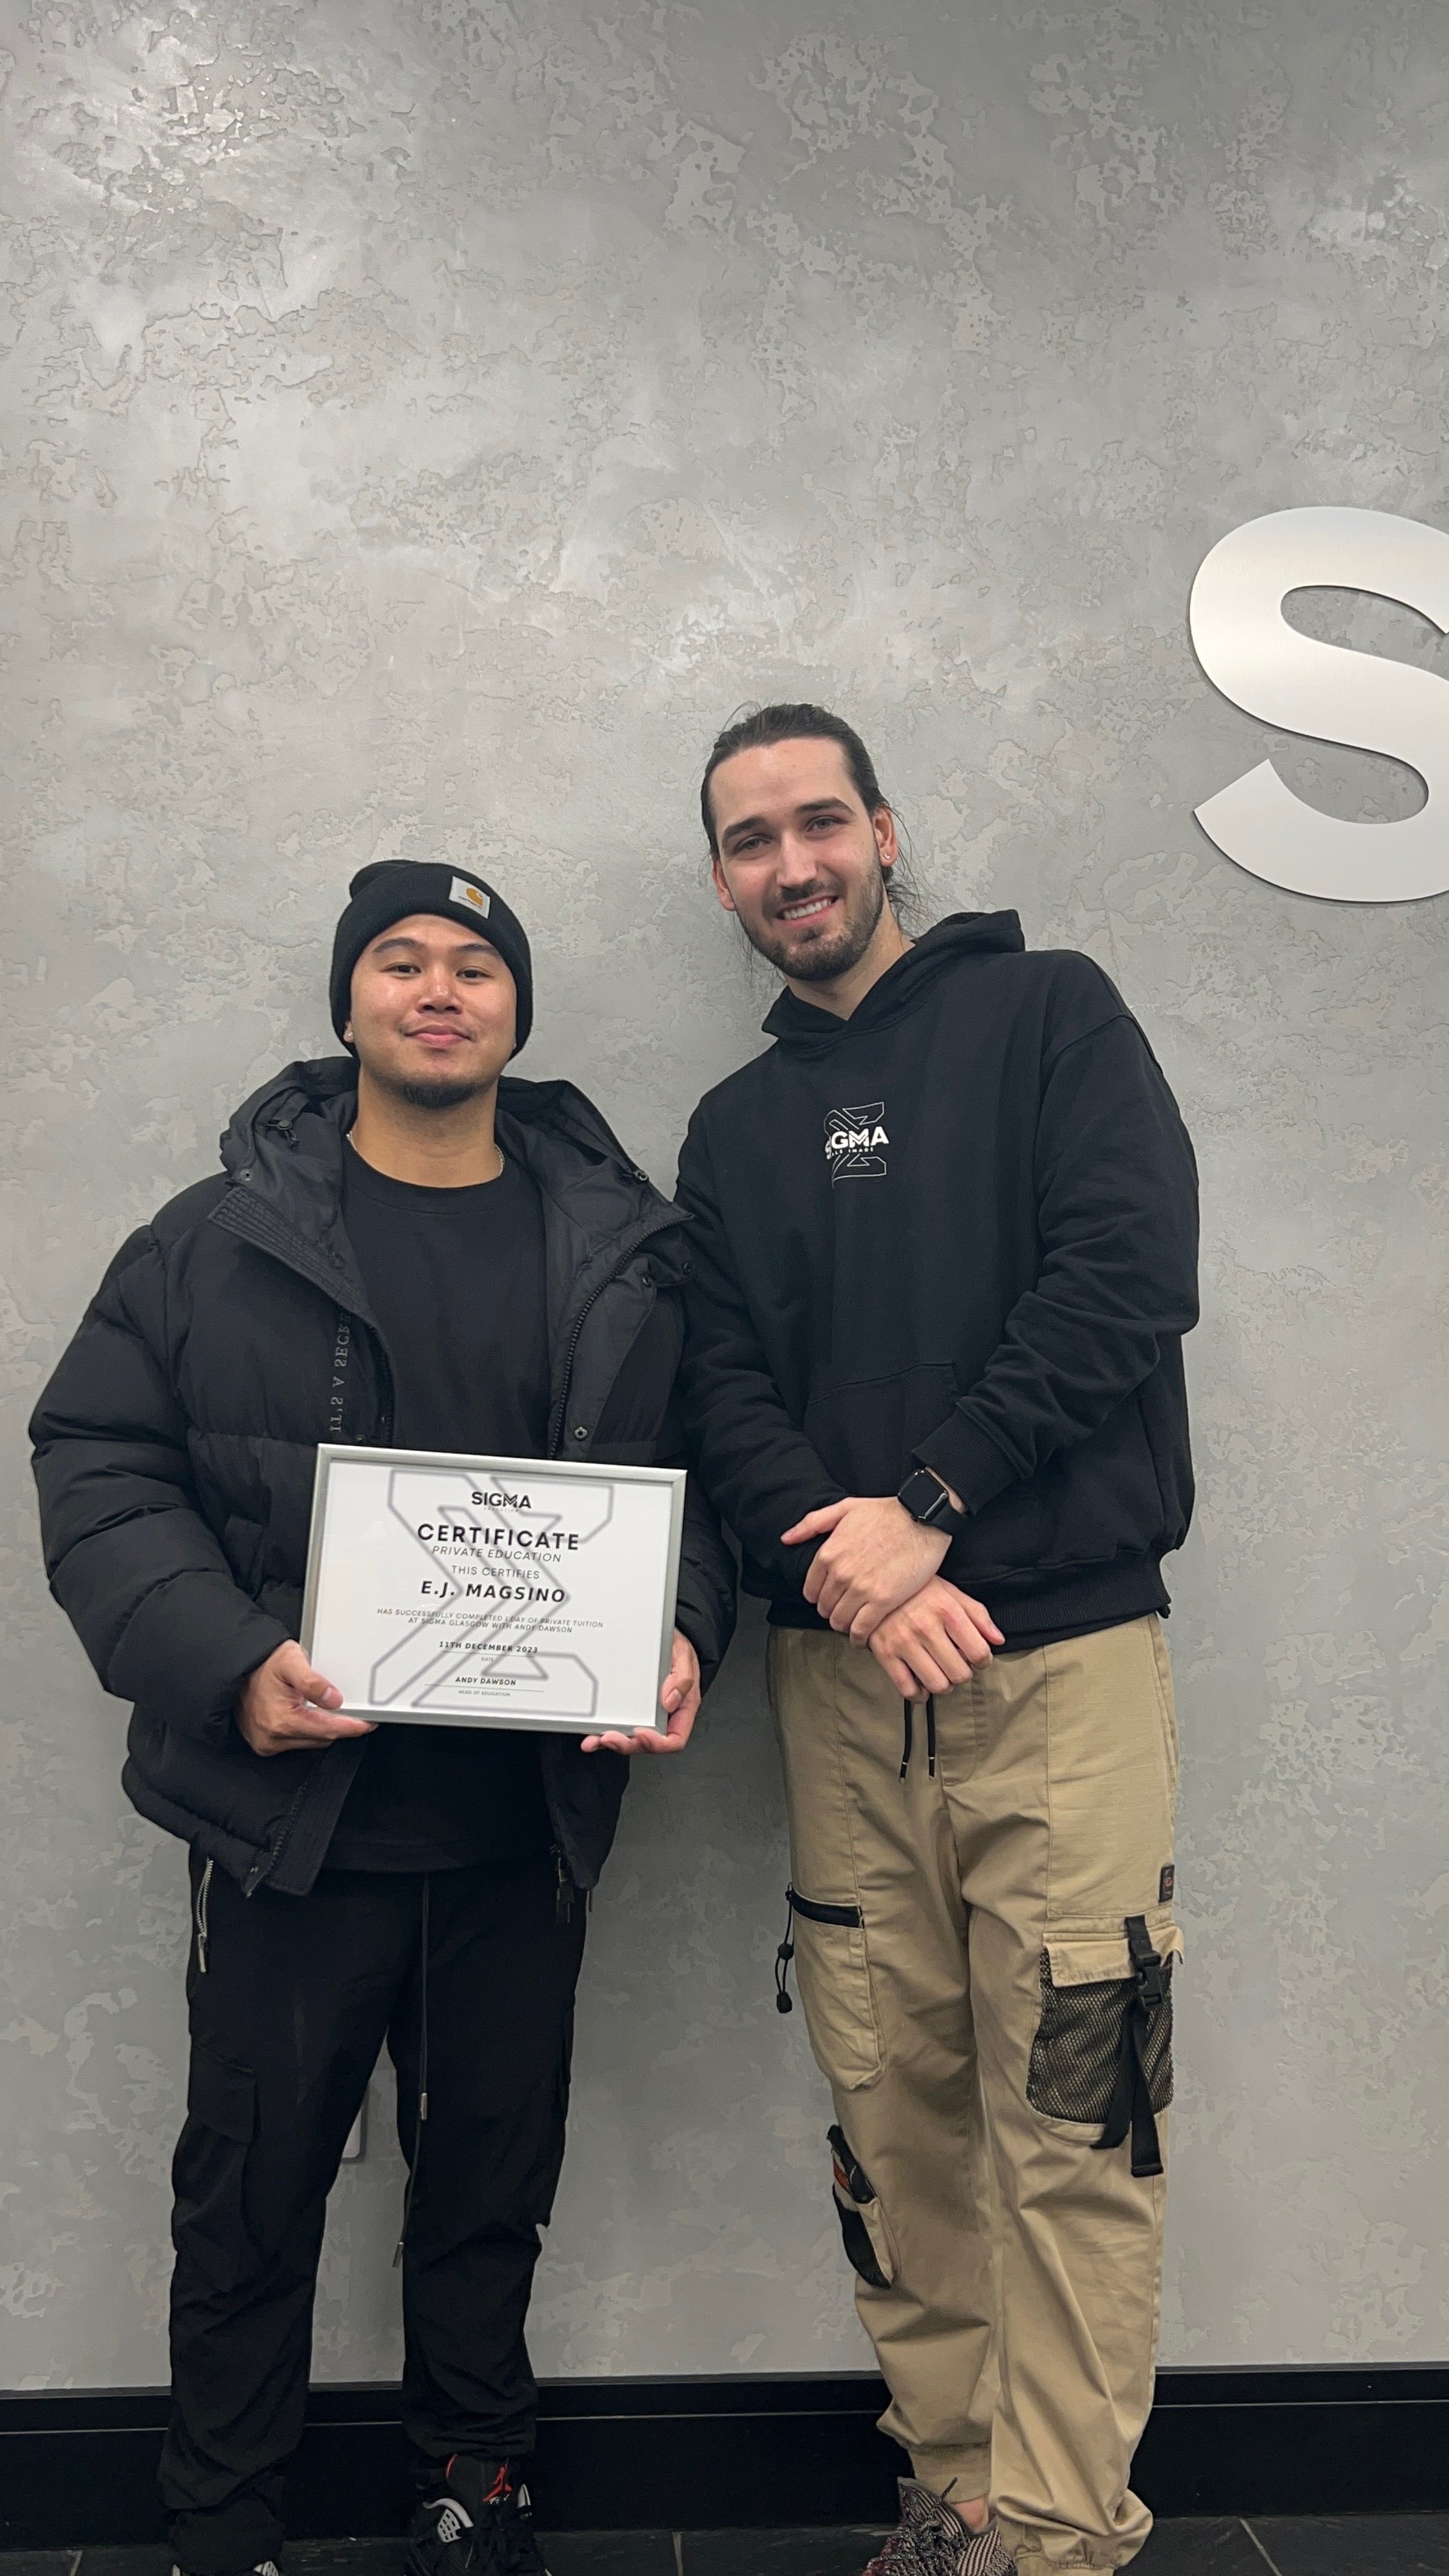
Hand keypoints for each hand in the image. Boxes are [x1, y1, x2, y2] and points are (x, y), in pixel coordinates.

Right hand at [236, 1640, 373, 1756]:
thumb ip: (313, 1681)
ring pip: (312, 1742)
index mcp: (280, 1721)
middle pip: (322, 1738)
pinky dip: (308, 1730)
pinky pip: (298, 1742)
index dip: (351, 1727)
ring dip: (323, 1728)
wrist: (238, 1669)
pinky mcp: (265, 1744)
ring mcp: (268, 1743)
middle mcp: (273, 1737)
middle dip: (339, 1725)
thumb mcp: (290, 1660)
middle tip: (353, 1710)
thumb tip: (334, 1699)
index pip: (327, 1730)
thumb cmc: (263, 1664)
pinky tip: (309, 1714)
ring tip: (326, 1708)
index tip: (367, 1723)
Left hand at [581, 1628, 700, 1756]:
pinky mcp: (629, 1709)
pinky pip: (618, 1725)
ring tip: (595, 1740)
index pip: (674, 1739)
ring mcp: (645, 1715)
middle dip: (627, 1743)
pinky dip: (603, 1733)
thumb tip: (670, 1700)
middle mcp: (663, 1716)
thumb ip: (682, 1679)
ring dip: (611, 1742)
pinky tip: (592, 1735)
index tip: (642, 1734)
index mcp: (681, 1709)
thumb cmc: (677, 1650)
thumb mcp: (684, 1657)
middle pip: (647, 1743)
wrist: (664, 1638)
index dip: (657, 1743)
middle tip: (610, 1737)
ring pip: (630, 1738)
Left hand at [782, 1494, 953, 1640]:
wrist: (923, 1518)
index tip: (829, 1597)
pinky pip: (861, 1629)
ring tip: (854, 1622)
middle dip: (832, 1610)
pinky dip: (859, 1637)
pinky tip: (863, 1636)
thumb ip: (812, 1524)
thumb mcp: (845, 1508)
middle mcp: (840, 1573)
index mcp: (828, 1553)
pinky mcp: (883, 1601)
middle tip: (844, 1609)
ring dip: (845, 1624)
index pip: (810, 1590)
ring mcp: (861, 1589)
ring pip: (840, 1621)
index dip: (819, 1596)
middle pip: (824, 1608)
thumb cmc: (887, 1512)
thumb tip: (786, 1539)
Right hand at [868, 1577, 1004, 1700]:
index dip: (983, 1660)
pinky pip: (907, 1689)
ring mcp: (903, 1642)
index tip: (977, 1658)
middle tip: (957, 1665)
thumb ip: (978, 1615)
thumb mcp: (952, 1593)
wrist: (876, 1584)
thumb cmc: (918, 1590)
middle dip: (963, 1673)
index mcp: (947, 1610)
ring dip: (944, 1685)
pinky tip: (922, 1684)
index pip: (979, 1652)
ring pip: (937, 1685)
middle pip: (960, 1674)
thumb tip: (998, 1640)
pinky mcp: (885, 1654)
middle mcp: (926, 1627)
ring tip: (941, 1674)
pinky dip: (920, 1694)